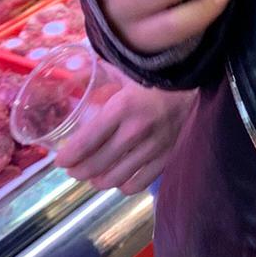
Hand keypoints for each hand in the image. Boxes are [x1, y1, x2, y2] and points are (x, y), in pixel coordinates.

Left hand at [53, 77, 195, 194]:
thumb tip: (79, 71)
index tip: (60, 160)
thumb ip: (103, 73)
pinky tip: (118, 180)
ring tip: (92, 177)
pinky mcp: (166, 158)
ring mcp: (152, 148)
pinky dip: (123, 186)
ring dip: (98, 181)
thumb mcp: (127, 70)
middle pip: (96, 165)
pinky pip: (138, 184)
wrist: (195, 84)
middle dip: (78, 171)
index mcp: (121, 108)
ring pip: (115, 179)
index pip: (86, 142)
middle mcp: (135, 132)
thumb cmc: (156, 75)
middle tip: (73, 169)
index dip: (68, 157)